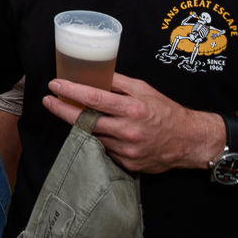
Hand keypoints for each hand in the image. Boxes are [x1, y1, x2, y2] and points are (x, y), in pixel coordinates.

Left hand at [42, 74, 219, 172]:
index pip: (94, 99)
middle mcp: (127, 131)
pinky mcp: (126, 163)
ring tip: (71, 112)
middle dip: (62, 110)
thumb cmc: (166, 112)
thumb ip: (118, 82)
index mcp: (132, 109)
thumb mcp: (144, 90)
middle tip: (48, 100)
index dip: (71, 92)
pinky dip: (98, 139)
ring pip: (92, 136)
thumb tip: (94, 74)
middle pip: (85, 121)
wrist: (189, 142)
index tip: (55, 85)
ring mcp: (126, 150)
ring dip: (80, 125)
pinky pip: (104, 149)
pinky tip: (98, 131)